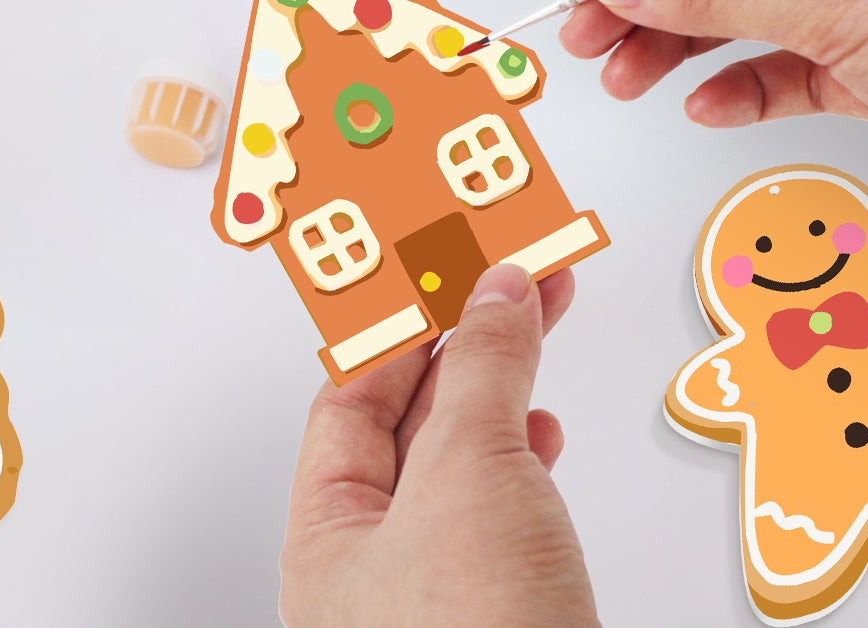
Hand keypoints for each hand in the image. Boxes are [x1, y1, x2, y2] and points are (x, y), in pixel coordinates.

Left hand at [279, 264, 598, 627]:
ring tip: (534, 320)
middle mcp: (371, 572)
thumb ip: (484, 369)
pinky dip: (524, 455)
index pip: (349, 402)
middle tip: (505, 280)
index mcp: (326, 543)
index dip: (399, 329)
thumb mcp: (470, 468)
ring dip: (503, 388)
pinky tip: (541, 430)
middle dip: (468, 345)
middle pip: (413, 424)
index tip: (441, 273)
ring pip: (462, 461)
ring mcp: (437, 594)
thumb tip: (495, 296)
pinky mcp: (499, 607)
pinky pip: (500, 505)